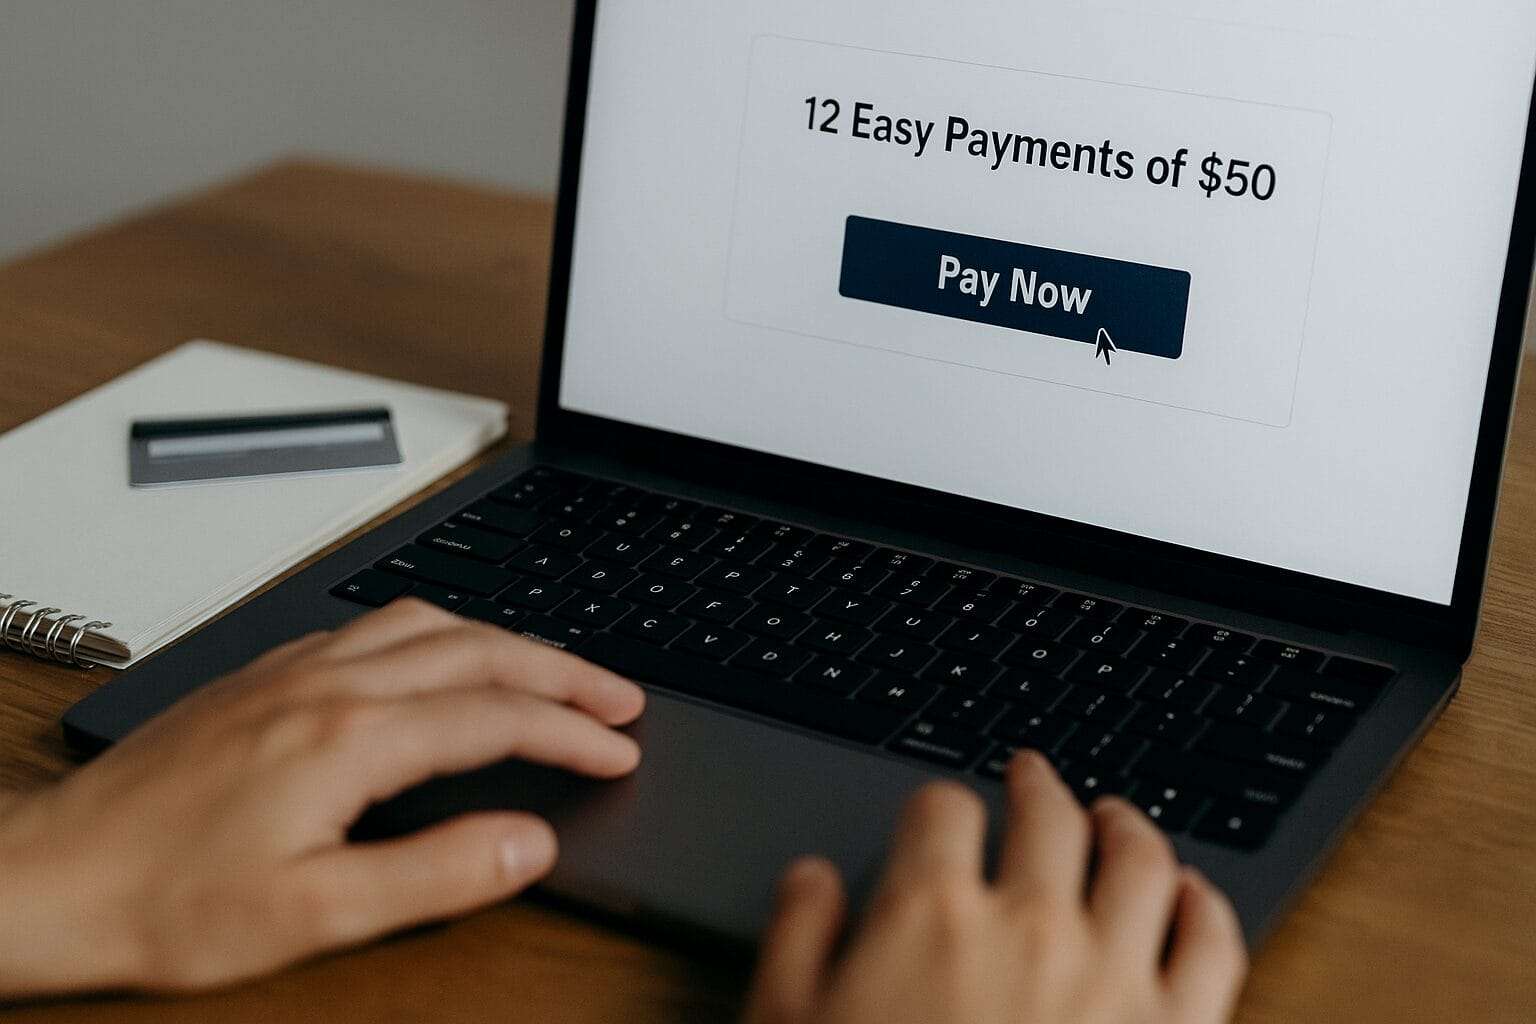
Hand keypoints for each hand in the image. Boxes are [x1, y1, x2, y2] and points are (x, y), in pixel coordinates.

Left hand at [0, 599, 644, 997]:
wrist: (49, 875)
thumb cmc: (167, 901)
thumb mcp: (317, 913)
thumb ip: (437, 874)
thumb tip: (529, 843)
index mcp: (351, 738)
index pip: (498, 716)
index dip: (574, 732)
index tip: (622, 749)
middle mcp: (329, 684)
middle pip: (479, 650)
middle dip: (564, 670)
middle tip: (621, 696)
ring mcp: (294, 669)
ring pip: (430, 622)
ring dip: (506, 640)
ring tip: (553, 669)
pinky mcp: (265, 674)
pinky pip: (377, 625)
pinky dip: (442, 632)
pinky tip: (442, 655)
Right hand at [744, 752, 1247, 1023]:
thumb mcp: (785, 1023)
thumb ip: (797, 939)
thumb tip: (811, 879)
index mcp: (932, 914)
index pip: (941, 810)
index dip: (937, 804)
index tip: (939, 815)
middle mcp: (1029, 925)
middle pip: (1046, 814)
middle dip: (1036, 785)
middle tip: (1032, 776)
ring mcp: (1112, 974)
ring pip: (1138, 859)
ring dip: (1126, 825)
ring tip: (1114, 817)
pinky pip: (1210, 942)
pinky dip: (1204, 905)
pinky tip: (1189, 894)